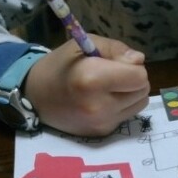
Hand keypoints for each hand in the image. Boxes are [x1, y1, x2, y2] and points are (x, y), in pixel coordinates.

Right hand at [25, 35, 149, 135]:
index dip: (133, 66)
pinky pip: (127, 115)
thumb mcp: (87, 43)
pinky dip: (121, 105)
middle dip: (134, 79)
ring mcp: (100, 123)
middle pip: (142, 91)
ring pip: (139, 104)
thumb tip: (139, 60)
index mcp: (93, 79)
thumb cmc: (62, 64)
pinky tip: (102, 99)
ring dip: (130, 93)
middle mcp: (99, 106)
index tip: (118, 63)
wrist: (35, 95)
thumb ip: (117, 49)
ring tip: (108, 87)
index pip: (139, 77)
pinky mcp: (101, 133)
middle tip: (113, 74)